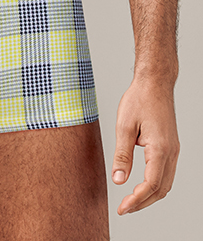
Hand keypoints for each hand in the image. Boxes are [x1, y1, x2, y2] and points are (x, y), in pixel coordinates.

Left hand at [111, 78, 179, 214]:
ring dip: (150, 196)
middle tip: (124, 209)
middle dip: (143, 203)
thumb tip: (119, 180)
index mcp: (160, 149)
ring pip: (166, 183)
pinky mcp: (170, 146)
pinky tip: (141, 186)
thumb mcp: (124, 127)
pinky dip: (155, 185)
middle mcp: (171, 152)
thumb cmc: (139, 100)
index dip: (136, 200)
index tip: (122, 208)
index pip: (150, 185)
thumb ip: (122, 155)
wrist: (154, 84)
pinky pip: (166, 173)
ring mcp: (173, 150)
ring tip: (130, 201)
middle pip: (161, 189)